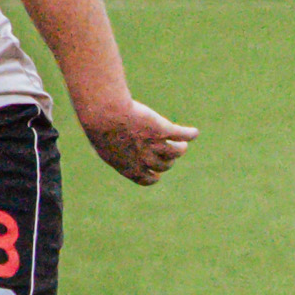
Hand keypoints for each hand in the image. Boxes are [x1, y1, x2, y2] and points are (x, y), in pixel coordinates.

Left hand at [79, 99, 197, 185]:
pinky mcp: (163, 130)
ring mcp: (155, 145)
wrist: (106, 115)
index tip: (157, 174)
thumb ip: (114, 150)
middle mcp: (145, 160)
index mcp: (129, 167)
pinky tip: (194, 132)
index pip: (148, 179)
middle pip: (164, 165)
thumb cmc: (100, 127)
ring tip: (182, 143)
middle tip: (167, 148)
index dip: (154, 176)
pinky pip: (182, 135)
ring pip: (177, 152)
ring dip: (180, 148)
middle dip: (166, 159)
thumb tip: (117, 149)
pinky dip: (190, 134)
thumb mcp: (103, 143)